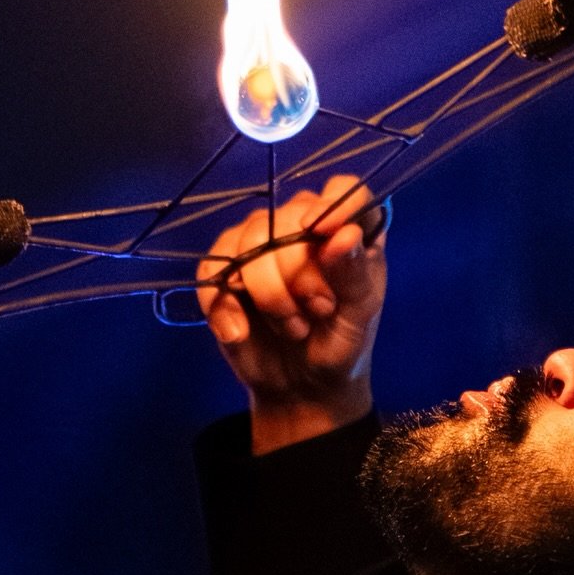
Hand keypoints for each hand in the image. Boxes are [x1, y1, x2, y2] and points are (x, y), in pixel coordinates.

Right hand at [197, 175, 387, 452]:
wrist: (302, 385)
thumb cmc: (341, 343)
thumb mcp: (359, 316)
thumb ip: (356, 274)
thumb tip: (343, 234)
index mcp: (348, 228)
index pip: (347, 189)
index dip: (336, 204)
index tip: (325, 233)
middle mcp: (303, 225)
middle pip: (290, 218)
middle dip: (300, 273)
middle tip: (317, 311)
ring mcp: (260, 242)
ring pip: (249, 240)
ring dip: (269, 294)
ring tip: (292, 326)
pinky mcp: (226, 267)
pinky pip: (214, 268)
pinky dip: (224, 305)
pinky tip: (241, 331)